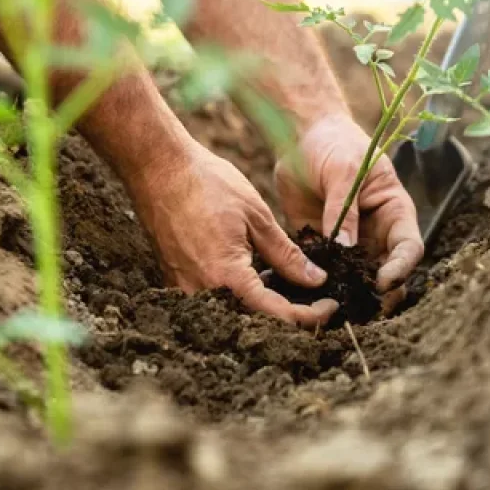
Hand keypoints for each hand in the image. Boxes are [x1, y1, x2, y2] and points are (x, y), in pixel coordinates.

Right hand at [129, 141, 338, 326]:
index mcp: (227, 276)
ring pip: (234, 313)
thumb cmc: (207, 184)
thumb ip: (287, 255)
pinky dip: (240, 293)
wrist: (158, 168)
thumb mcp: (257, 216)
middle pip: (255, 321)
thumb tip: (316, 281)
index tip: (331, 306)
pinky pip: (214, 299)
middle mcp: (203, 292)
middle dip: (290, 314)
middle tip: (315, 298)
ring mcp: (185, 288)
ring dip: (264, 305)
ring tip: (288, 283)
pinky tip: (256, 272)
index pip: (277, 315)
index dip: (310, 316)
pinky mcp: (176, 280)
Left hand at [274, 113, 424, 309]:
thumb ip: (343, 209)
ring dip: (348, 294)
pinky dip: (317, 284)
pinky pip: (323, 270)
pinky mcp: (321, 245)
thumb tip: (344, 248)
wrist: (301, 135)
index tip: (383, 283)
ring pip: (356, 278)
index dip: (401, 268)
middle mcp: (375, 233)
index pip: (408, 248)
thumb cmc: (333, 143)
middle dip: (378, 293)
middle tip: (361, 309)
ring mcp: (349, 242)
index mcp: (393, 212)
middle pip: (386, 272)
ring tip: (333, 309)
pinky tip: (304, 296)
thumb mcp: (343, 170)